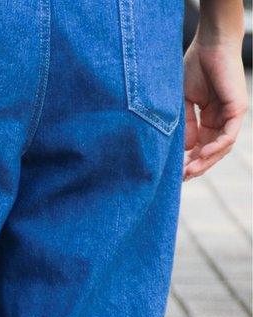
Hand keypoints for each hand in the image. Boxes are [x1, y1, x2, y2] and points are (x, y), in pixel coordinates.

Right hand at [183, 38, 247, 179]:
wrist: (210, 44)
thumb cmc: (194, 67)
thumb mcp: (183, 102)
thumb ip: (185, 124)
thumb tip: (186, 148)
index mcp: (209, 118)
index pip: (201, 145)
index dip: (189, 159)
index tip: (174, 171)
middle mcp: (222, 119)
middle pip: (212, 151)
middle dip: (198, 165)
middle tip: (181, 178)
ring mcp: (232, 115)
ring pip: (222, 147)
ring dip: (206, 161)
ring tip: (189, 171)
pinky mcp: (238, 109)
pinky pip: (229, 135)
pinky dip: (216, 147)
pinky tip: (201, 154)